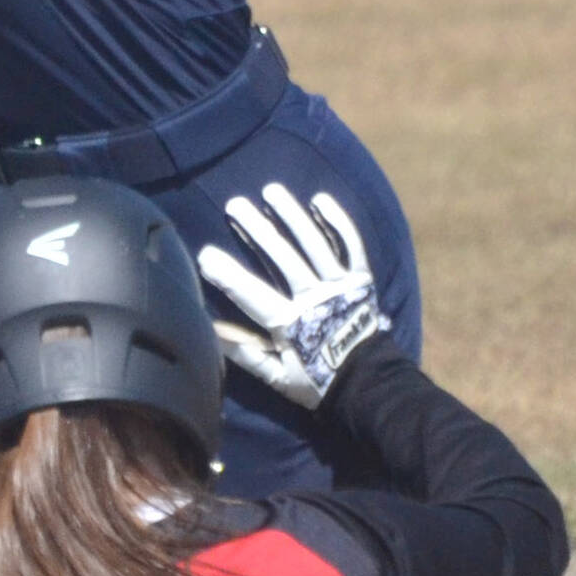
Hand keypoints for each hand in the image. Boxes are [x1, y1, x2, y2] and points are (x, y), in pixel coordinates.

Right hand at [197, 184, 387, 411]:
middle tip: (235, 204)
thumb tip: (213, 332)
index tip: (206, 254)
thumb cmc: (319, 382)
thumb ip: (247, 355)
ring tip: (271, 191)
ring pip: (314, 244)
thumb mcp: (279, 377)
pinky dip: (337, 221)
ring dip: (292, 215)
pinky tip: (319, 200)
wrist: (369, 385)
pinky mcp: (361, 279)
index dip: (229, 275)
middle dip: (258, 229)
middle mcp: (316, 299)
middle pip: (284, 258)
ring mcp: (341, 285)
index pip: (254, 295)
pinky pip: (351, 245)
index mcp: (292, 324)